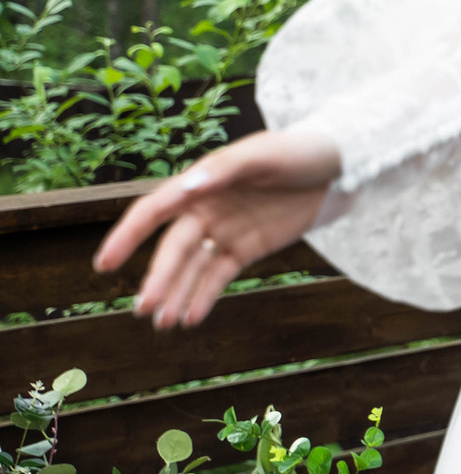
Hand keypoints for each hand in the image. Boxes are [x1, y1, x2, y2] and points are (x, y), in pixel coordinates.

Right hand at [94, 129, 343, 329]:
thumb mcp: (265, 155)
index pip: (154, 211)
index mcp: (201, 182)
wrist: (343, 166)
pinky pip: (219, 274)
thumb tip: (186, 188)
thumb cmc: (300, 150)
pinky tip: (190, 318)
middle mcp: (206, 208)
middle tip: (143, 309)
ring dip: (177, 294)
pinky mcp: (248, 247)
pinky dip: (204, 296)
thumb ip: (225, 171)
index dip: (127, 236)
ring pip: (193, 267)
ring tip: (162, 323)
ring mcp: (226, 230)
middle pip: (174, 248)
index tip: (105, 263)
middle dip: (158, 278)